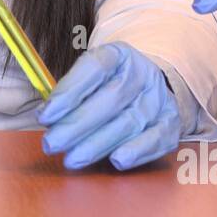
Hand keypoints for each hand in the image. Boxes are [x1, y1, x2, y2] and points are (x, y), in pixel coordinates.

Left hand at [39, 43, 181, 170]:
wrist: (148, 91)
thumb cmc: (109, 87)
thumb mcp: (90, 79)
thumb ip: (71, 94)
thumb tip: (47, 117)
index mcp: (120, 55)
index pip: (95, 67)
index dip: (70, 91)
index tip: (45, 116)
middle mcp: (143, 73)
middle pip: (111, 99)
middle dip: (77, 125)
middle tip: (52, 144)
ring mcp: (159, 98)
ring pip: (129, 122)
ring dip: (98, 144)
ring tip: (73, 159)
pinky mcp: (171, 123)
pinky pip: (156, 138)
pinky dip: (138, 151)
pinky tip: (117, 160)